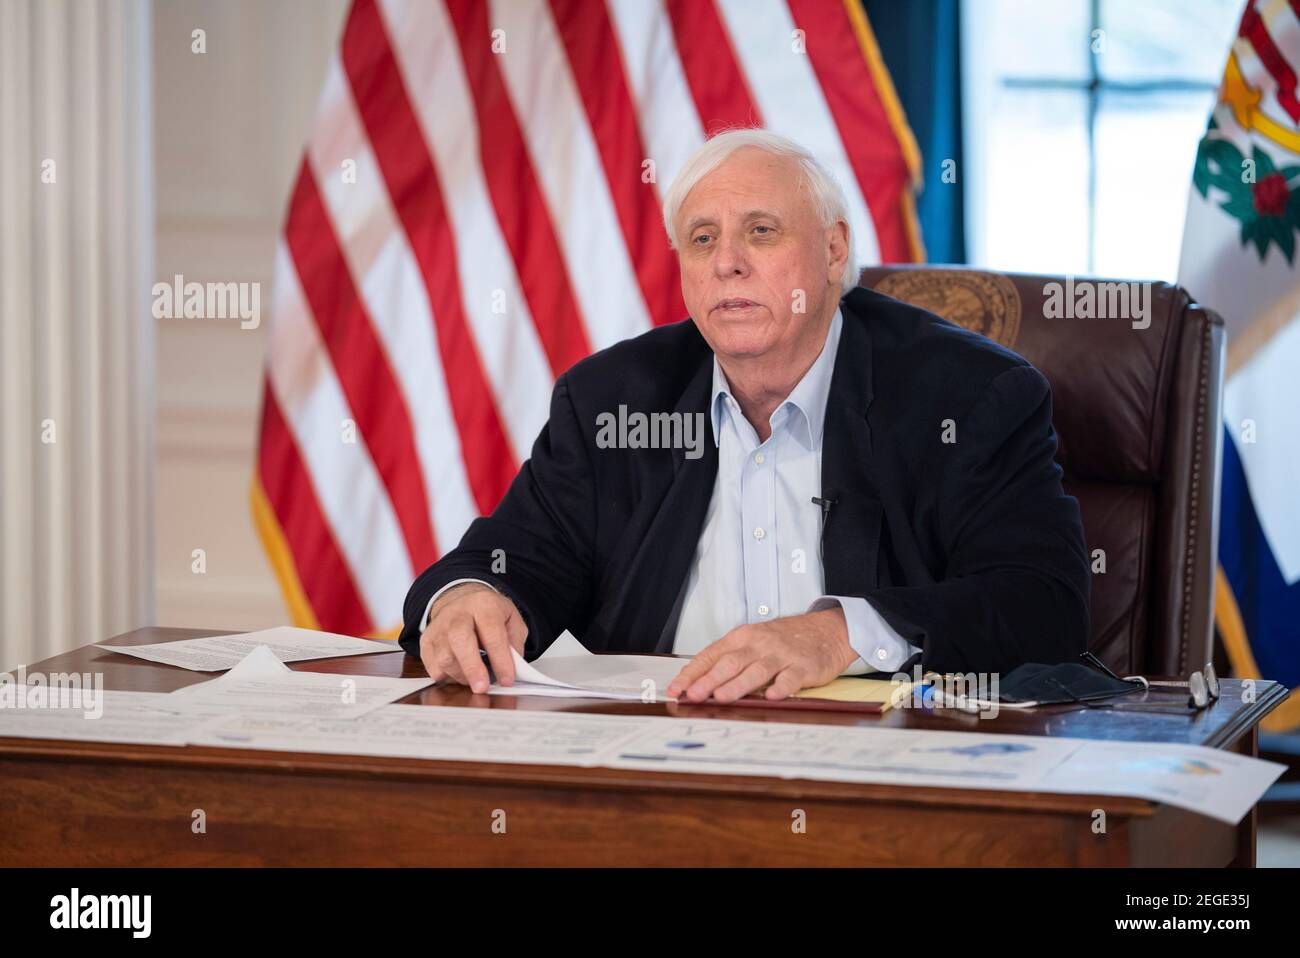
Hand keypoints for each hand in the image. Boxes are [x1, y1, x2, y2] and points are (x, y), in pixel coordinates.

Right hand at [419, 583, 527, 692]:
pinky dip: (448, 676)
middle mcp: (458, 614)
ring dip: (463, 676)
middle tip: (482, 687)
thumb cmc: (488, 613)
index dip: (500, 660)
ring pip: (445, 658)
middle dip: (472, 668)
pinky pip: (433, 667)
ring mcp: (438, 627)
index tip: (507, 679)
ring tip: (476, 678)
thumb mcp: (511, 619)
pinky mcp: (426, 641)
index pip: (492, 633)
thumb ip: (515, 643)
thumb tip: (514, 668)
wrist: (461, 600)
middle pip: (460, 639)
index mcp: (484, 605)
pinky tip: (461, 672)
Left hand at [666, 607, 856, 702]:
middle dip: (709, 680)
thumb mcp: (753, 642)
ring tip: (722, 698)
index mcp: (742, 638)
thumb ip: (728, 660)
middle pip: (730, 662)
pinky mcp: (802, 667)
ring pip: (756, 670)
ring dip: (738, 685)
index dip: (692, 673)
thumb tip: (697, 682)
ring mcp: (781, 655)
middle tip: (693, 695)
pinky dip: (781, 687)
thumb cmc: (784, 640)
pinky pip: (790, 677)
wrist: (826, 630)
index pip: (711, 655)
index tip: (676, 689)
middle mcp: (759, 644)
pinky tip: (772, 696)